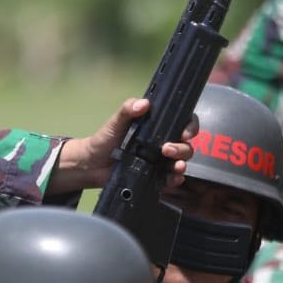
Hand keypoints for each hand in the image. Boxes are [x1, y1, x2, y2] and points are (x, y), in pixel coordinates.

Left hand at [50, 98, 194, 193]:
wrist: (92, 164)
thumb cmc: (105, 139)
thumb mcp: (115, 122)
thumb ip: (128, 110)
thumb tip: (143, 104)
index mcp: (157, 126)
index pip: (183, 122)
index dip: (190, 126)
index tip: (185, 132)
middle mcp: (162, 143)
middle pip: (185, 144)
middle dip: (182, 147)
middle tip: (167, 150)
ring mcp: (159, 161)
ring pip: (180, 161)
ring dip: (181, 163)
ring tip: (175, 165)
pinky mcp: (154, 177)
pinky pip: (169, 179)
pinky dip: (174, 179)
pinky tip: (174, 178)